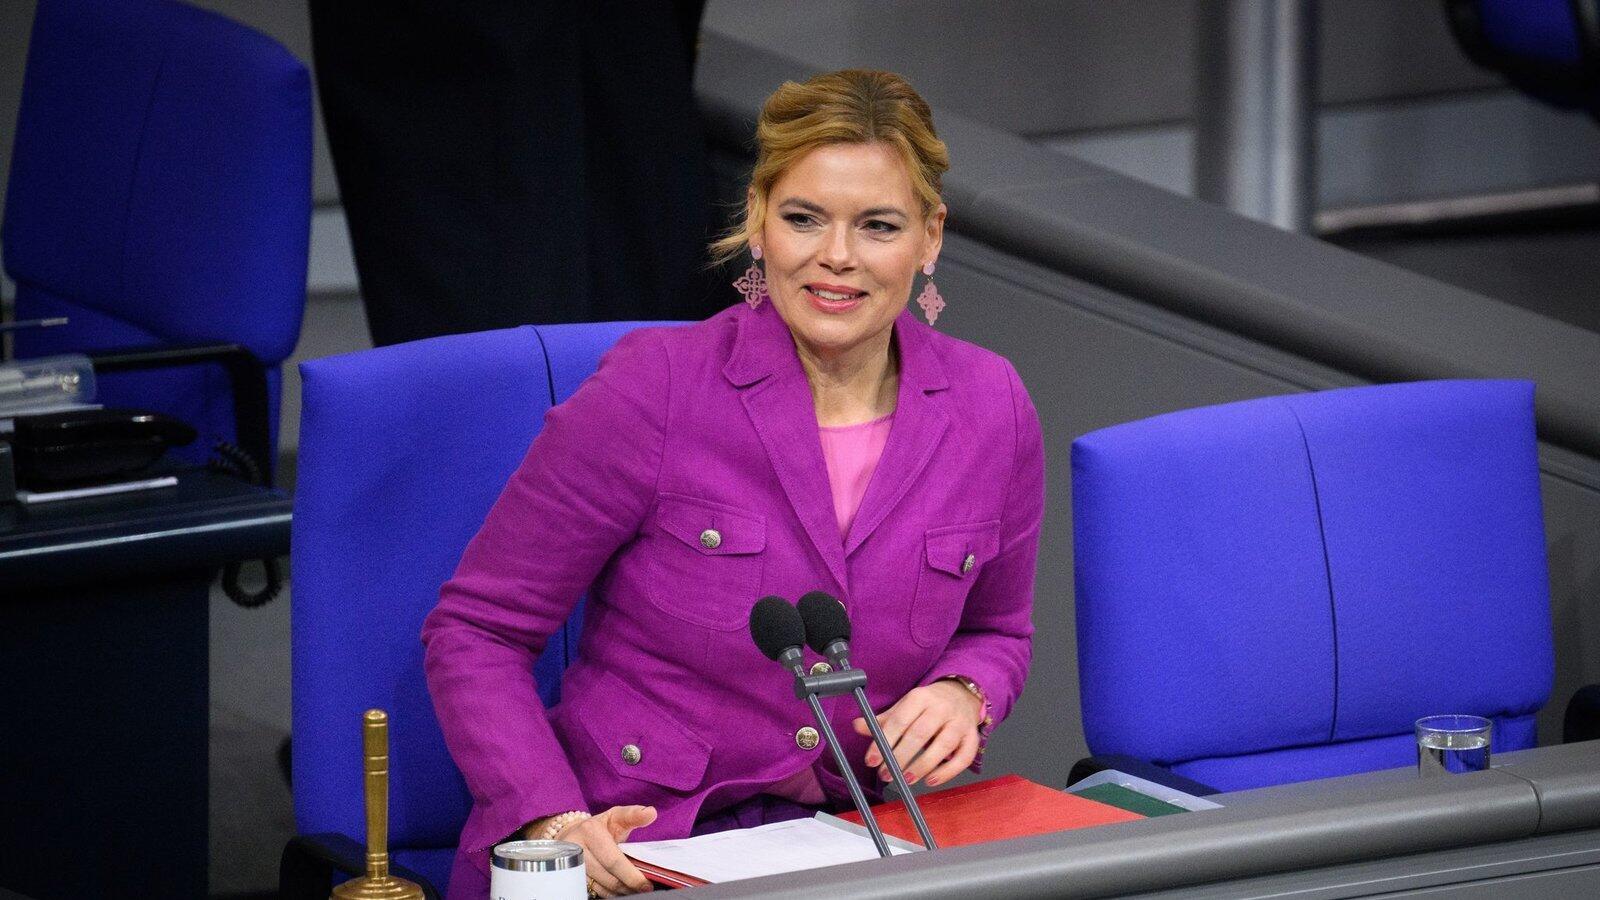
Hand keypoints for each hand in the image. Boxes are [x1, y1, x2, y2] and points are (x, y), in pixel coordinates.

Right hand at [533, 805, 656, 895]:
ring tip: (634, 890)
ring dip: (620, 892)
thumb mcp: (616, 816)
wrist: (572, 835)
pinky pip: (593, 891)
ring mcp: (571, 866)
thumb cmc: (600, 826)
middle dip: (628, 886)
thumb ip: (634, 815)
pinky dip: (609, 893)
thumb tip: (651, 813)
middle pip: (607, 877)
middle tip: (644, 890)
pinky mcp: (571, 878)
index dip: (631, 875)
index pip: (614, 860)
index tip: (646, 884)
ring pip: (600, 887)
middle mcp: (577, 849)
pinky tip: (620, 891)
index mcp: (590, 832)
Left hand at [852, 680, 981, 788]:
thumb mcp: (904, 706)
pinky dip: (948, 772)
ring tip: (906, 779)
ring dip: (922, 765)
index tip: (872, 760)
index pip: (899, 721)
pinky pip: (963, 757)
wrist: (961, 694)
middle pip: (920, 734)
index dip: (884, 742)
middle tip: (886, 774)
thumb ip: (883, 720)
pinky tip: (930, 780)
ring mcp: (959, 723)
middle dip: (900, 757)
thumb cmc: (928, 704)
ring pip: (943, 745)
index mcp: (920, 697)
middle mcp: (941, 708)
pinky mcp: (972, 737)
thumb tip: (858, 726)